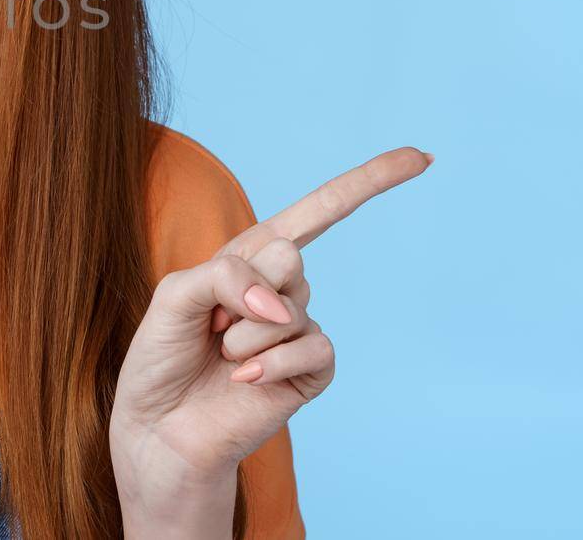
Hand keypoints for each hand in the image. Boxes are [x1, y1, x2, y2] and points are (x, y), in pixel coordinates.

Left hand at [109, 147, 433, 505]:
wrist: (160, 426)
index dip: (369, 181)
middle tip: (211, 324)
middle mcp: (282, 287)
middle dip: (238, 292)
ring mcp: (300, 329)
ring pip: (291, 309)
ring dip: (242, 336)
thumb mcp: (176, 294)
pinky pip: (311, 349)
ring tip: (221, 356)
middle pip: (289, 257)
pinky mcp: (311, 372)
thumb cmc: (162, 355)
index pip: (319, 210)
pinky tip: (242, 380)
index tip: (422, 156)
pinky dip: (269, 364)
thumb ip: (226, 275)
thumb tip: (285, 303)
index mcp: (252, 256)